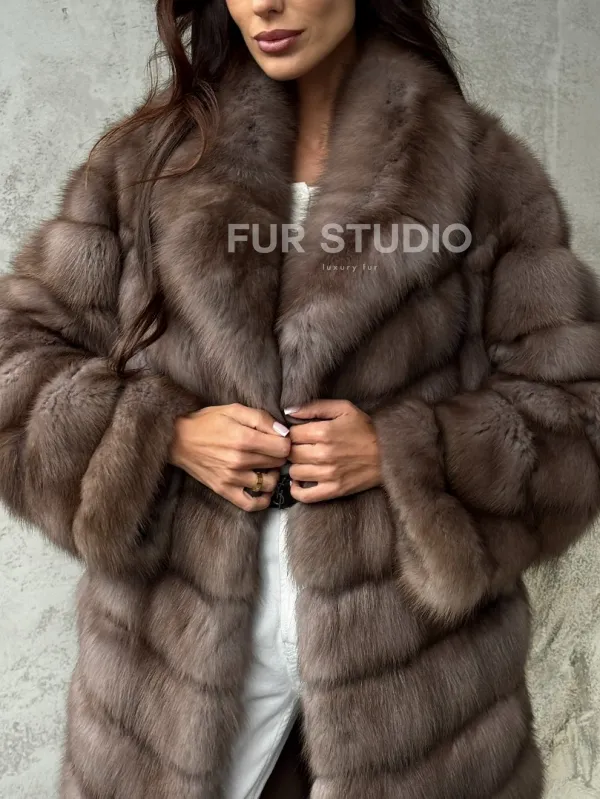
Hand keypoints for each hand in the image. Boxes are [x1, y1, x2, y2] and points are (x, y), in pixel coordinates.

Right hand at [169, 403, 290, 510]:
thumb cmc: (207, 422)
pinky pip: (251, 504)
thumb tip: (284, 432)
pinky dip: (262, 500)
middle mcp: (239, 461)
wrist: (178, 439)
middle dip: (279, 456)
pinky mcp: (224, 490)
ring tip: (265, 466)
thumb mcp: (234, 410)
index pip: (284, 448)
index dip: (285, 442)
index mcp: (244, 439)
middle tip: (271, 450)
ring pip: (269, 483)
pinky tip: (262, 488)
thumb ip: (261, 418)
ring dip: (272, 475)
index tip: (279, 439)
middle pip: (278, 464)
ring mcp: (232, 478)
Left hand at [286, 399, 381, 502]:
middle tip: (303, 448)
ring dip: (296, 467)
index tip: (301, 435)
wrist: (389, 454)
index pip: (291, 434)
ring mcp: (328, 474)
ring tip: (305, 462)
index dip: (293, 433)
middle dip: (294, 449)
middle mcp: (323, 454)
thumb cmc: (366, 430)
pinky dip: (297, 490)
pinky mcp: (334, 490)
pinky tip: (301, 481)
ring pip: (294, 472)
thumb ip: (315, 407)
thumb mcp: (344, 409)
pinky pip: (304, 495)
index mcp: (324, 432)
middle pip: (291, 453)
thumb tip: (289, 411)